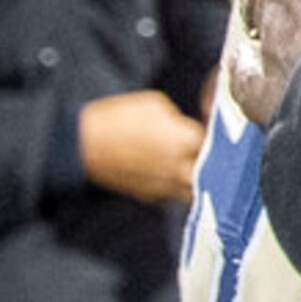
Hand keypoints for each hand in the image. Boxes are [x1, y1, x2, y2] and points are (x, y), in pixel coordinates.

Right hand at [79, 90, 206, 204]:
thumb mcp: (156, 105)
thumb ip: (179, 121)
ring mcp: (164, 186)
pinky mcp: (148, 195)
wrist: (84, 143)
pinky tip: (170, 173)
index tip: (214, 132)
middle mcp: (179, 169)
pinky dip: (175, 186)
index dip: (217, 137)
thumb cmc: (119, 119)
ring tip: (195, 167)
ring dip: (198, 179)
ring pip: (193, 189)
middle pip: (214, 173)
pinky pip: (172, 194)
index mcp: (185, 142)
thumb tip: (185, 130)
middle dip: (215, 164)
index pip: (216, 143)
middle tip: (213, 153)